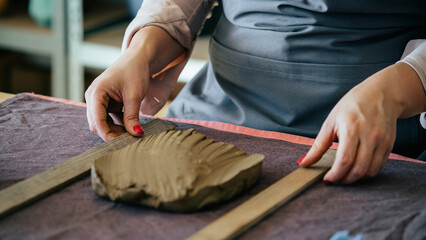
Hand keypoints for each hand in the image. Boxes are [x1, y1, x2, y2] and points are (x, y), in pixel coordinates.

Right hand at [85, 26, 183, 140]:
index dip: (107, 134)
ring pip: (103, 123)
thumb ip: (132, 116)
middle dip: (111, 134)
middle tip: (129, 141)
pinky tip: (131, 128)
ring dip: (115, 130)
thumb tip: (135, 134)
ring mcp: (99, 101)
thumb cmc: (134, 71)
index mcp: (96, 93)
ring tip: (132, 134)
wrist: (139, 58)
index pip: (97, 120)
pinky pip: (109, 119)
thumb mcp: (134, 95)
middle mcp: (93, 97)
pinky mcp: (106, 103)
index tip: (120, 144)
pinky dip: (118, 125)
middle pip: (97, 124)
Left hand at [299, 63, 425, 183]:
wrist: (382, 94)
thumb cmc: (353, 105)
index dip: (335, 174)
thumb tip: (304, 162)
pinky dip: (366, 172)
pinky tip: (356, 169)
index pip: (345, 160)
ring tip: (344, 175)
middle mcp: (370, 136)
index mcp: (351, 128)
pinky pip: (378, 167)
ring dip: (356, 179)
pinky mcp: (389, 145)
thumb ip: (318, 145)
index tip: (327, 179)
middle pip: (358, 169)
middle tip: (334, 180)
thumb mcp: (331, 121)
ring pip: (370, 171)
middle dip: (344, 180)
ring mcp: (382, 141)